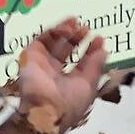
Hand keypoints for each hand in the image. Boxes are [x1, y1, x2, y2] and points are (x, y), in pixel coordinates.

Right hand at [6, 19, 107, 133]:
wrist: (43, 110)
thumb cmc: (69, 103)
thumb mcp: (88, 85)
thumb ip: (96, 66)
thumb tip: (104, 51)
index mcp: (69, 83)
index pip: (80, 62)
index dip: (90, 50)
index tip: (99, 39)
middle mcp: (55, 72)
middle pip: (67, 50)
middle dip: (78, 38)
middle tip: (87, 29)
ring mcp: (42, 63)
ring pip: (54, 42)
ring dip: (66, 31)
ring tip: (76, 23)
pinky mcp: (31, 56)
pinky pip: (43, 39)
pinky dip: (55, 32)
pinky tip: (67, 29)